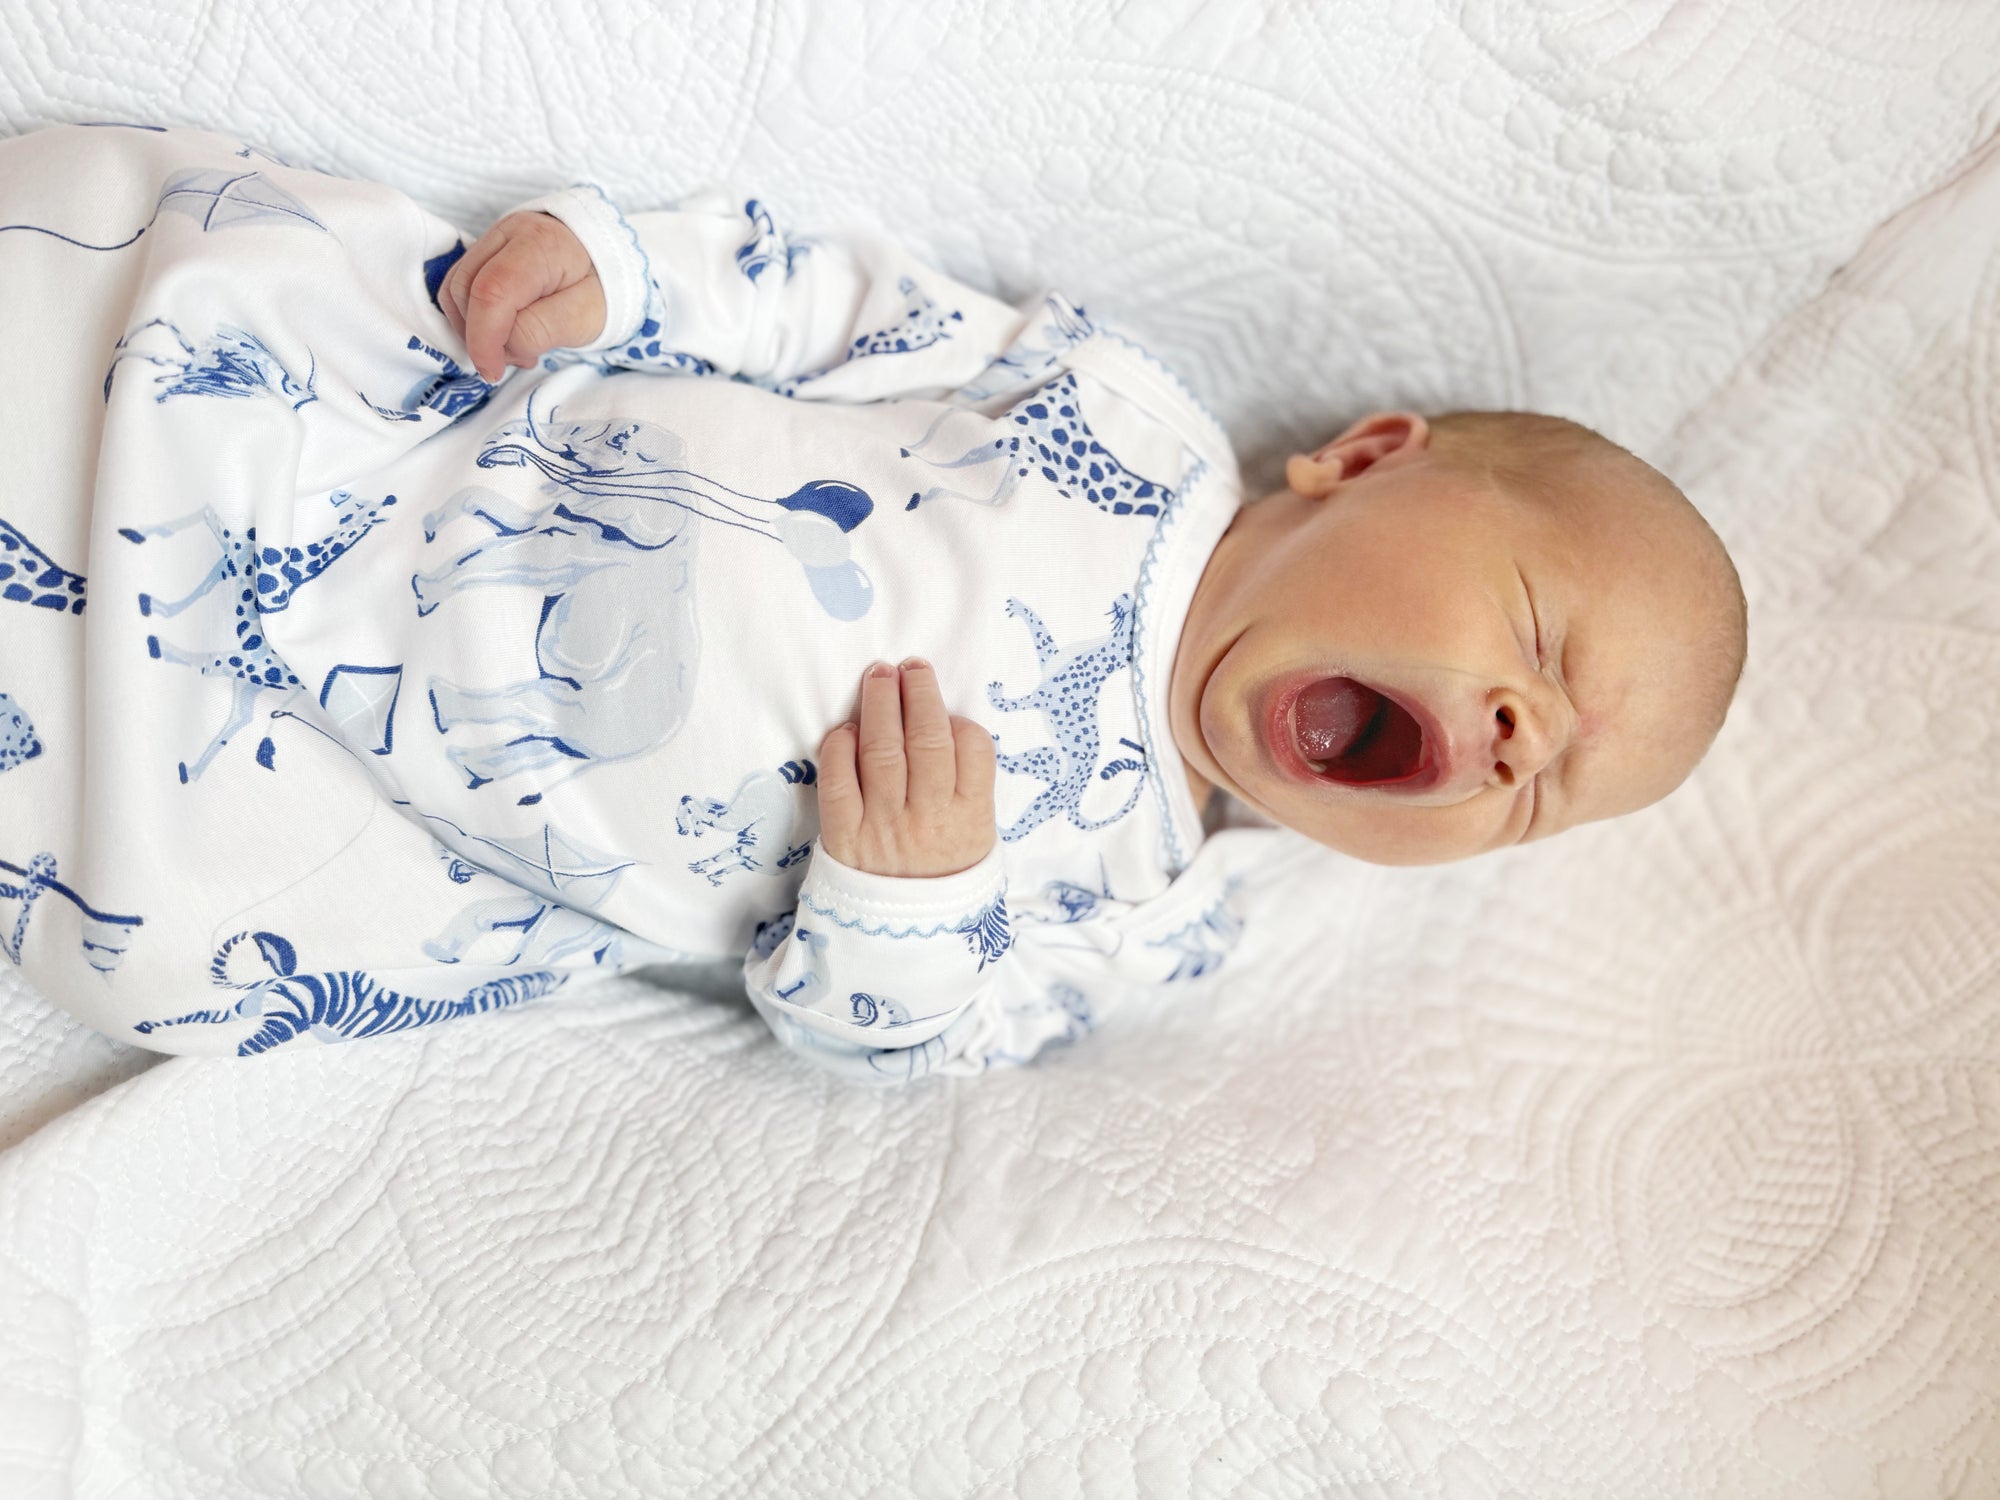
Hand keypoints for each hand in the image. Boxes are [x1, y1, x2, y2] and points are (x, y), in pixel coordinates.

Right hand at [440, 211, 606, 381]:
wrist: (611, 260)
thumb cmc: (604, 289)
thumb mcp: (586, 317)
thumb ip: (541, 330)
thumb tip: (503, 345)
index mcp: (539, 245)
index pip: (492, 293)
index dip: (485, 339)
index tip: (493, 372)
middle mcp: (510, 232)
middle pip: (466, 289)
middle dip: (481, 336)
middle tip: (519, 358)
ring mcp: (495, 236)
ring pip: (456, 287)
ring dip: (475, 327)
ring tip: (516, 345)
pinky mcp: (488, 249)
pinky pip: (461, 285)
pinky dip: (474, 315)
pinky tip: (505, 330)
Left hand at [817, 660, 997, 878]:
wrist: (905, 936)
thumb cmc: (944, 875)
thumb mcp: (978, 837)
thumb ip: (971, 786)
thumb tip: (950, 725)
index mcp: (970, 818)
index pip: (973, 749)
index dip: (957, 720)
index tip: (946, 709)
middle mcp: (930, 818)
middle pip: (926, 741)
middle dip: (918, 693)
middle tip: (911, 666)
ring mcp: (886, 826)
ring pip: (883, 751)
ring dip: (880, 705)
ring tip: (879, 676)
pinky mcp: (845, 836)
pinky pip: (840, 782)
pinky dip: (840, 749)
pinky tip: (846, 731)